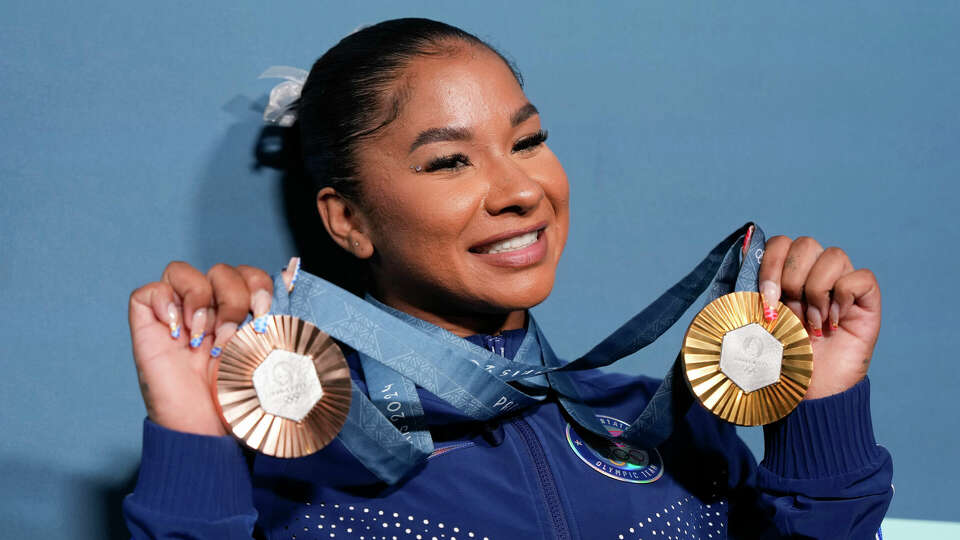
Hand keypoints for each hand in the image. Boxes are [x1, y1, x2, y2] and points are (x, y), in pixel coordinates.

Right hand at [127, 258, 299, 435]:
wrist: (209, 430)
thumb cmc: (239, 397)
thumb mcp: (267, 351)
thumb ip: (277, 314)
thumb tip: (290, 273)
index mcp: (239, 313)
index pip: (249, 275)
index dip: (259, 285)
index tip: (265, 313)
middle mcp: (209, 310)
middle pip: (221, 271)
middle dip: (233, 298)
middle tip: (232, 335)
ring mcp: (177, 317)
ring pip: (182, 271)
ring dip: (200, 299)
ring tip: (203, 336)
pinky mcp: (148, 327)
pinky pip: (148, 291)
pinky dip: (164, 302)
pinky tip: (178, 332)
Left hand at [758, 237, 880, 398]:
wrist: (807, 392)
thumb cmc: (779, 359)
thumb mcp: (753, 323)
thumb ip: (744, 292)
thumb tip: (737, 256)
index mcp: (786, 274)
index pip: (779, 243)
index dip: (771, 265)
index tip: (766, 300)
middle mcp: (815, 273)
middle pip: (806, 244)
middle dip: (792, 280)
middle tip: (791, 314)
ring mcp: (842, 284)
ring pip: (834, 255)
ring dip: (816, 292)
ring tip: (813, 324)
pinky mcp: (867, 300)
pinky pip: (860, 277)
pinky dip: (844, 297)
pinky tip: (834, 324)